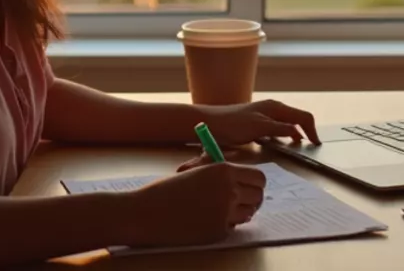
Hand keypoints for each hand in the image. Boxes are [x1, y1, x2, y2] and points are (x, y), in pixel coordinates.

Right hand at [120, 163, 266, 247]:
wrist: (145, 213)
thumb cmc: (165, 190)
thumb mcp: (195, 172)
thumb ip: (218, 173)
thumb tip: (239, 176)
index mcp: (223, 170)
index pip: (259, 178)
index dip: (255, 183)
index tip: (249, 187)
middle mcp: (229, 190)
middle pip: (259, 196)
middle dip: (252, 199)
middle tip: (241, 201)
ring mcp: (225, 213)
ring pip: (249, 213)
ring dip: (240, 212)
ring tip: (219, 210)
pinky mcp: (218, 232)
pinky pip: (232, 227)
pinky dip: (224, 225)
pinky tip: (205, 221)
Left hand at [197, 99, 320, 146]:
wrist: (209, 123)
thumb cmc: (232, 125)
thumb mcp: (259, 128)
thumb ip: (280, 129)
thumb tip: (299, 134)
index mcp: (276, 108)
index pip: (303, 116)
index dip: (312, 130)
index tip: (316, 145)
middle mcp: (273, 108)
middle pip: (297, 118)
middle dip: (306, 131)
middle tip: (310, 148)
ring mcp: (264, 114)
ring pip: (287, 123)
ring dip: (295, 133)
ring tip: (298, 148)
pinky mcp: (257, 122)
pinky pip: (277, 128)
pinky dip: (284, 135)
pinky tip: (280, 145)